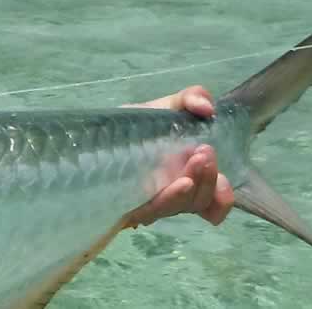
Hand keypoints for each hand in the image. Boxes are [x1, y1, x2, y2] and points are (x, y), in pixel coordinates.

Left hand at [120, 85, 234, 227]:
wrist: (85, 141)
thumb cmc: (131, 129)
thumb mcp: (162, 108)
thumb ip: (189, 100)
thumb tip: (207, 107)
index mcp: (185, 179)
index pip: (213, 203)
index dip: (222, 201)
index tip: (226, 184)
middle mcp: (169, 197)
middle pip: (198, 202)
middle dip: (208, 180)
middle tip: (205, 154)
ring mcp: (145, 204)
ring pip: (175, 207)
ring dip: (190, 188)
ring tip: (196, 160)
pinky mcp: (121, 207)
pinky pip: (146, 211)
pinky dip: (165, 199)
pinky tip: (177, 185)